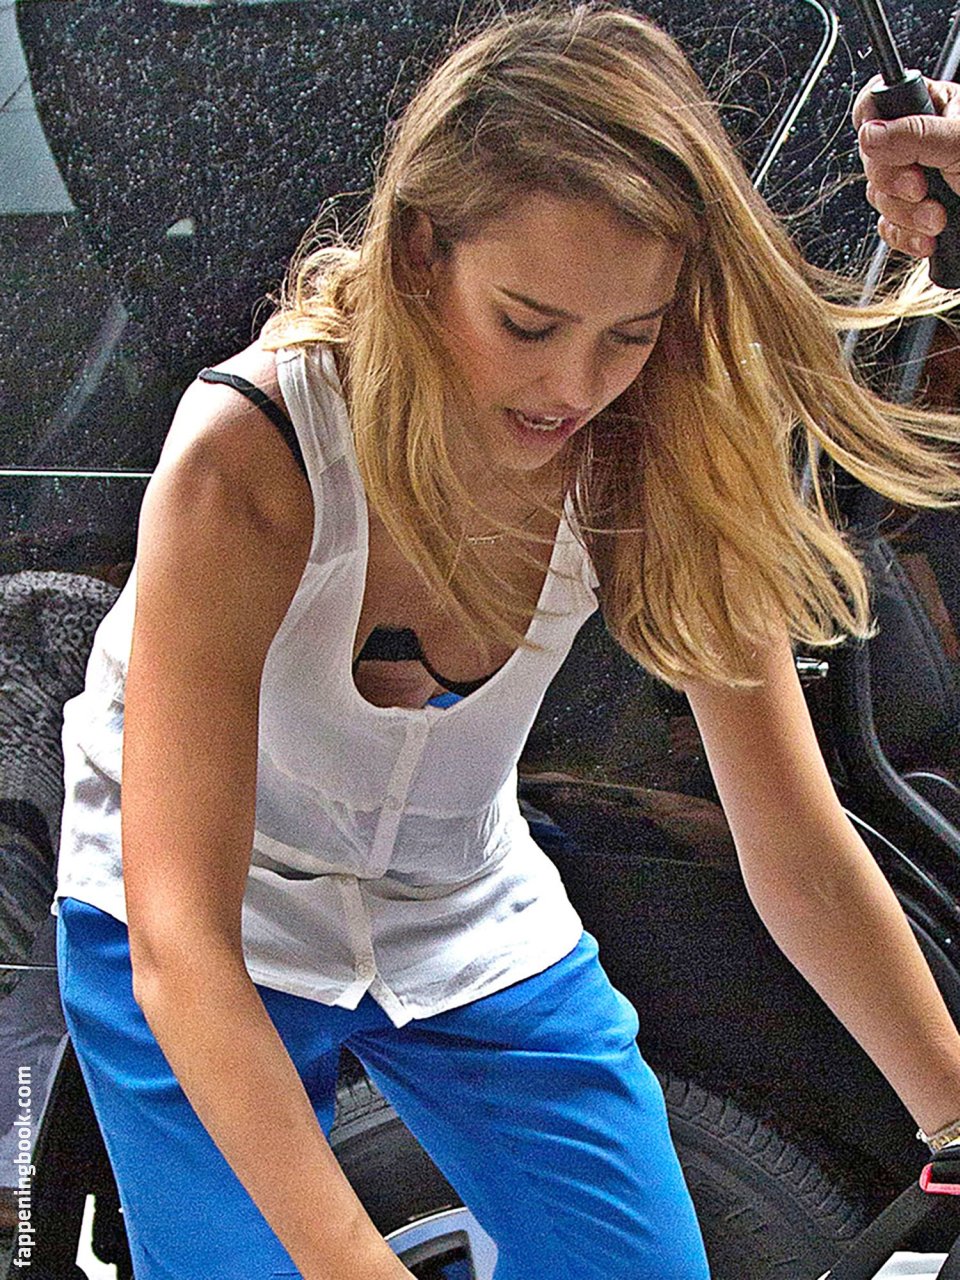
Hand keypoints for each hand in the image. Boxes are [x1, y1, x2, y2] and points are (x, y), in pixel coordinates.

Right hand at [853, 74, 959, 258]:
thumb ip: (915, 134)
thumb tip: (870, 134)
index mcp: (933, 108)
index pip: (879, 102)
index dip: (872, 122)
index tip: (883, 145)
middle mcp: (919, 143)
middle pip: (873, 159)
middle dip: (895, 183)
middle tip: (922, 188)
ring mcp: (916, 181)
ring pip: (880, 197)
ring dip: (906, 215)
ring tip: (938, 218)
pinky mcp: (915, 217)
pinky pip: (888, 228)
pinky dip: (905, 237)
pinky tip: (930, 237)